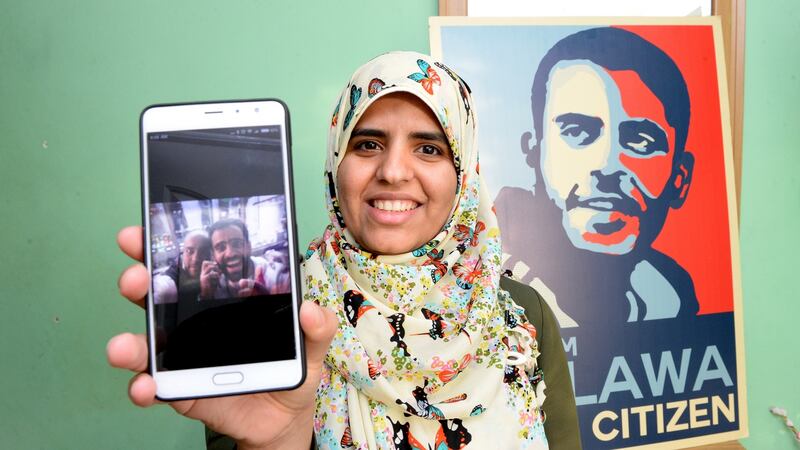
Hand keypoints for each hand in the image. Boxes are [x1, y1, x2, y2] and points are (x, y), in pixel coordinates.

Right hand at [109, 226, 337, 449]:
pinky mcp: (181, 390)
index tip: (143, 233)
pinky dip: (144, 386)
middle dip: (140, 282)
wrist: (284, 415)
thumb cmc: (290, 366)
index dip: (165, 248)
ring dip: (131, 343)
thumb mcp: (312, 344)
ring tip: (122, 346)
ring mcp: (183, 357)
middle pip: (159, 297)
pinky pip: (156, 387)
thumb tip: (308, 310)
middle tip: (136, 278)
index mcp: (222, 301)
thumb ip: (317, 326)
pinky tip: (145, 385)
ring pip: (148, 344)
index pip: (191, 267)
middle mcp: (193, 323)